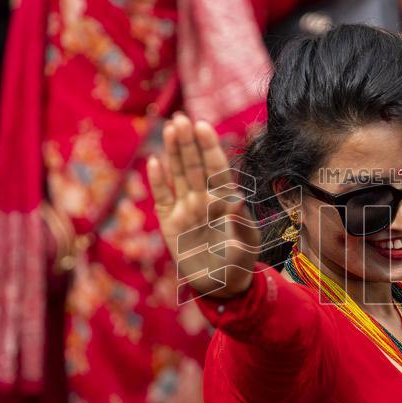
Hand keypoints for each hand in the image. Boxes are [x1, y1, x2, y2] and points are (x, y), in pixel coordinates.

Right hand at [147, 114, 260, 299]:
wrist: (221, 285)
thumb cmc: (240, 262)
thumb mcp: (246, 244)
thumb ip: (241, 222)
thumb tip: (237, 199)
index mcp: (224, 200)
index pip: (216, 168)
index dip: (210, 148)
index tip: (204, 126)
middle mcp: (204, 199)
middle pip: (195, 166)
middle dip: (188, 142)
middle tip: (181, 118)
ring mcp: (186, 208)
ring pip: (178, 175)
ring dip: (174, 152)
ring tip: (170, 128)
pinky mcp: (170, 222)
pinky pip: (163, 197)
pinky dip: (158, 181)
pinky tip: (155, 161)